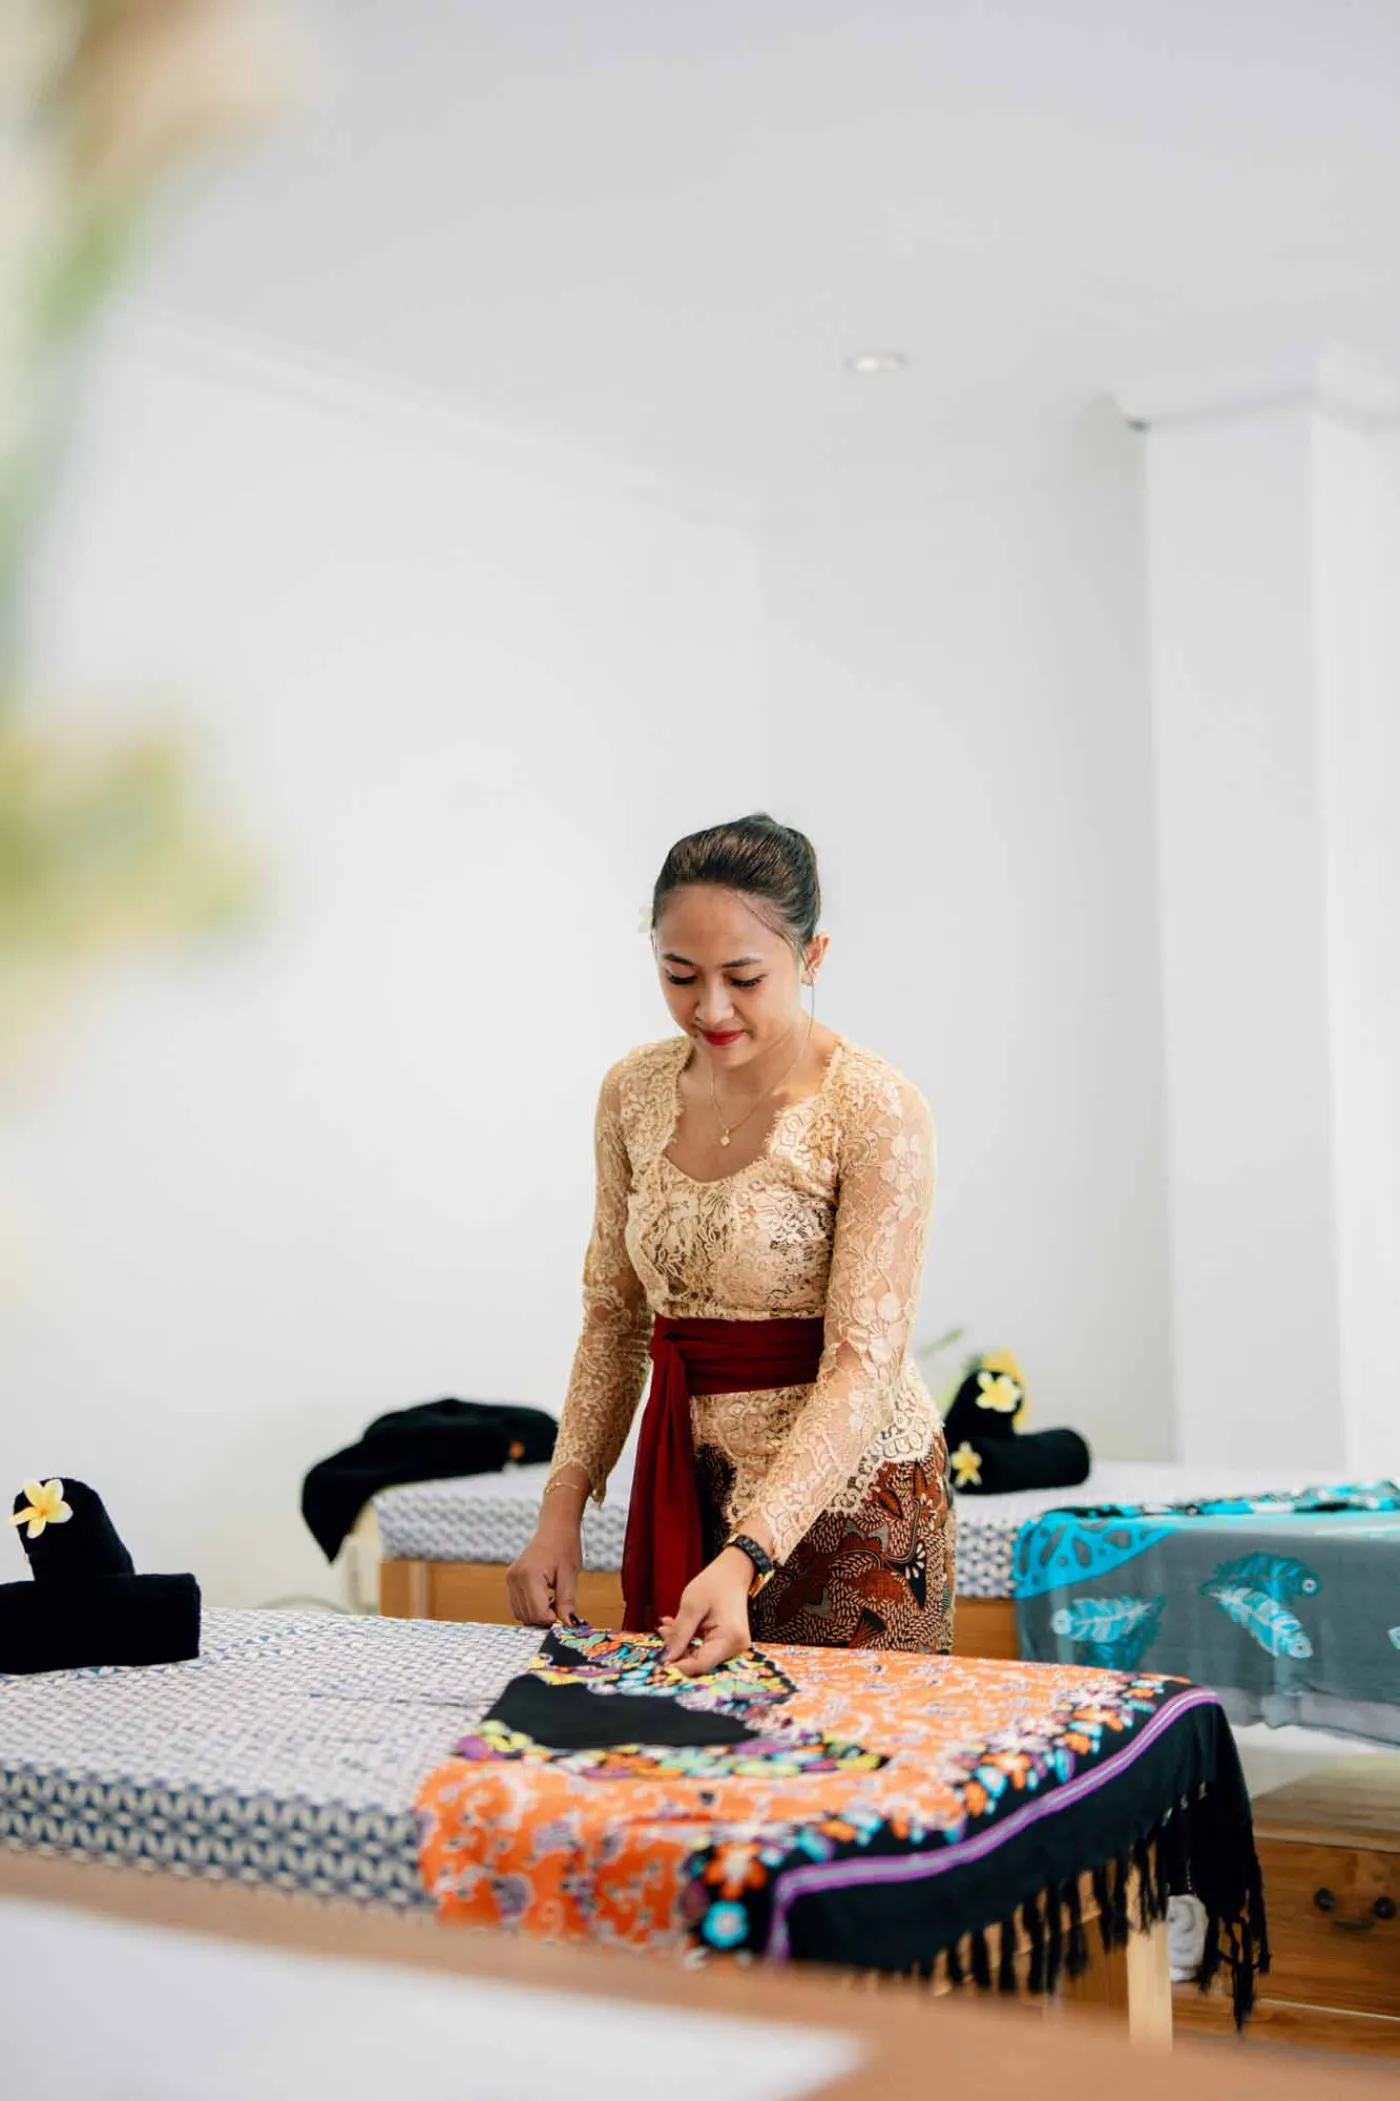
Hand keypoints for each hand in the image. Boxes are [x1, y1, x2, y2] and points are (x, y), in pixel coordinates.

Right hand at [507, 1506, 582, 1627]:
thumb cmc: (565, 1546)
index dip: (553, 1619)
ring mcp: (510, 1578)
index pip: (538, 1614)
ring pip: (520, 1613)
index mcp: (529, 1576)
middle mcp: (515, 1578)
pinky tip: (544, 1597)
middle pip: (528, 1616)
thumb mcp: (569, 1575)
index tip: (565, 1613)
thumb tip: (569, 1625)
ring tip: (553, 1599)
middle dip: (545, 1618)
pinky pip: (517, 1604)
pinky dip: (530, 1607)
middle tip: (561, 1607)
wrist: (556, 1527)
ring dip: (537, 1614)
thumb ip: (567, 1602)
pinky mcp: (510, 1579)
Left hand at [659, 1547, 753, 1676]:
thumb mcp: (691, 1606)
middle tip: (661, 1633)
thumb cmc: (714, 1583)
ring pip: (701, 1655)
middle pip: (701, 1661)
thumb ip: (679, 1633)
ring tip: (666, 1627)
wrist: (733, 1571)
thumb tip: (666, 1658)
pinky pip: (706, 1648)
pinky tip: (677, 1628)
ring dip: (682, 1645)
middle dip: (678, 1652)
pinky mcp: (729, 1643)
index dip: (679, 1667)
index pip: (701, 1664)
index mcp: (729, 1638)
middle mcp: (736, 1647)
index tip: (659, 1661)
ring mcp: (734, 1646)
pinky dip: (690, 1641)